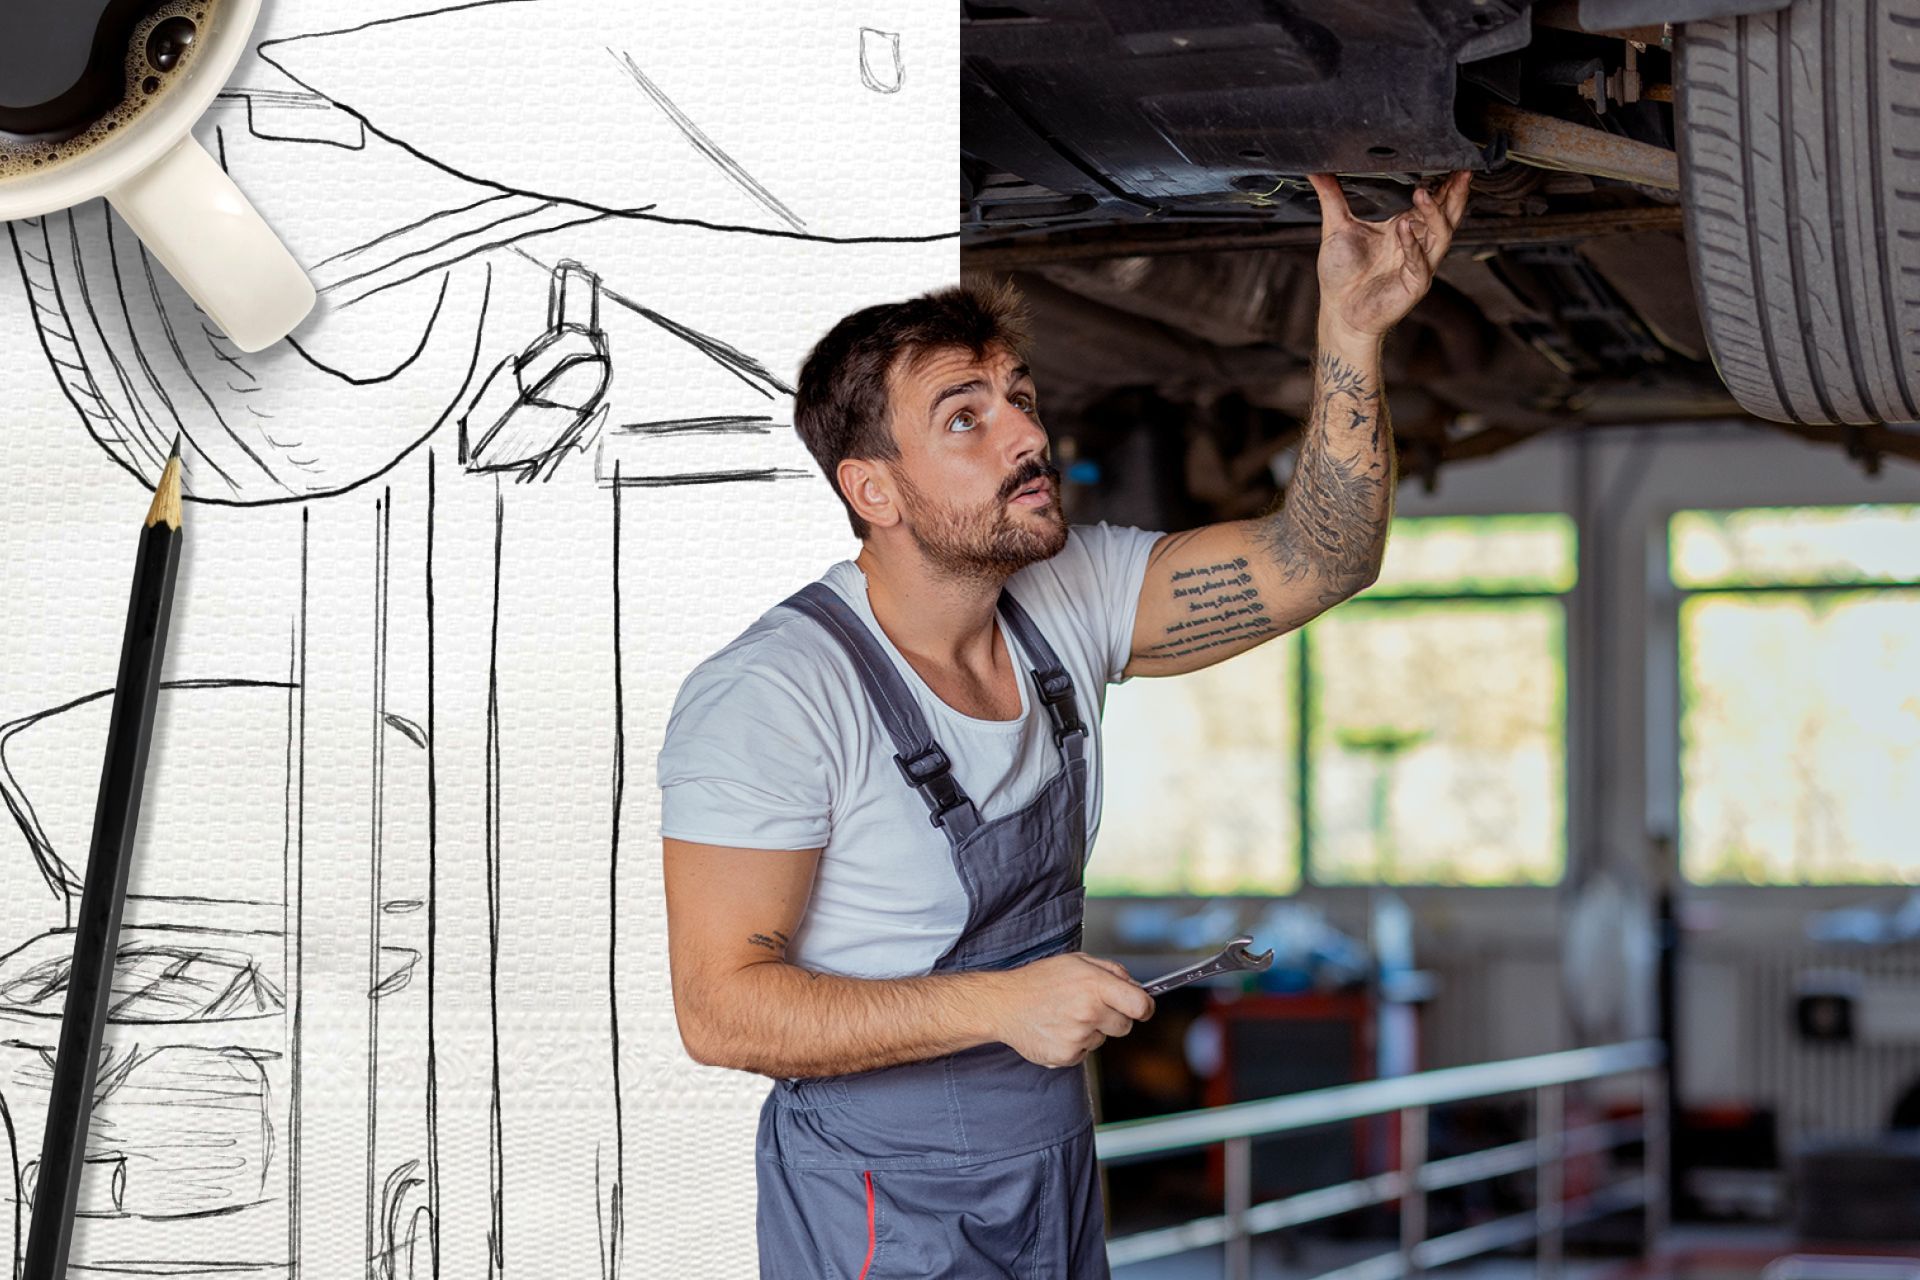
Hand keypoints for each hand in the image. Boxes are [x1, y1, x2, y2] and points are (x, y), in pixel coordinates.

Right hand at [986, 952, 1155, 1068]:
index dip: (1145, 1008)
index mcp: (1095, 985)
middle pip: (1125, 1026)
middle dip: (1114, 1017)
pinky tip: (1057, 1029)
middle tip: (1088, 1007)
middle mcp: (1089, 1011)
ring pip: (1103, 1039)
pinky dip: (1075, 1044)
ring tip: (1065, 1015)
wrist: (1004, 1004)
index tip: (1141, 1008)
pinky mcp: (1067, 1055)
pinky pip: (1085, 1053)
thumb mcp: (1077, 961)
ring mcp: (1078, 1036)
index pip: (1141, 1005)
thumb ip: (1112, 971)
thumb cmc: (1039, 980)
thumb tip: (1137, 987)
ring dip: (1091, 1030)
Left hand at [1308, 170, 1470, 341]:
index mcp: (1404, 229)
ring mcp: (1419, 265)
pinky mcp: (1414, 285)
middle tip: (1461, 172)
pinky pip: (1420, 263)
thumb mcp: (1336, 226)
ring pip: (1441, 236)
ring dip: (1434, 214)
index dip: (1444, 185)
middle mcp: (1417, 245)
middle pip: (1447, 216)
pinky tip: (1404, 228)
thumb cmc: (1340, 273)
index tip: (1451, 163)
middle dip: (1455, 194)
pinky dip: (1413, 245)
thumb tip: (1317, 169)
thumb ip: (1331, 196)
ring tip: (1423, 193)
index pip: (1432, 203)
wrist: (1338, 310)